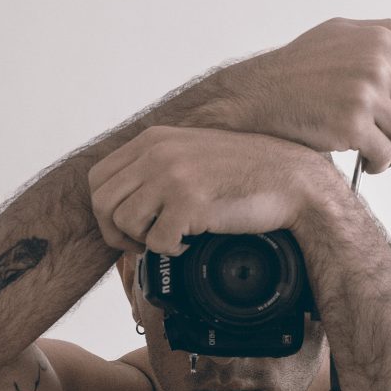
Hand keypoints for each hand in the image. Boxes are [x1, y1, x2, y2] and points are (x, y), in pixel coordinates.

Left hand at [87, 125, 328, 254]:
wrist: (291, 179)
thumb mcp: (192, 152)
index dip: (105, 211)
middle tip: (142, 243)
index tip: (126, 227)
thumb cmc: (246, 172)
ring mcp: (172, 177)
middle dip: (118, 233)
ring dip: (146, 241)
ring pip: (126, 224)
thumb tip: (124, 199)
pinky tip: (192, 241)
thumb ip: (157, 165)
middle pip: (103, 204)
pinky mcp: (190, 203)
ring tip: (173, 238)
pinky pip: (157, 242)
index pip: (98, 179)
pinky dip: (172, 250)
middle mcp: (157, 154)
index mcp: (153, 140)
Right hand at [233, 17, 390, 174]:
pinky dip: (379, 164)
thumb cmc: (294, 69)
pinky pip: (385, 153)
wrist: (258, 94)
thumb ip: (378, 42)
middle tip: (390, 138)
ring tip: (380, 156)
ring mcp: (366, 94)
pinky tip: (366, 164)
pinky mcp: (352, 126)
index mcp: (381, 38)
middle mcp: (378, 63)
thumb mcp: (339, 34)